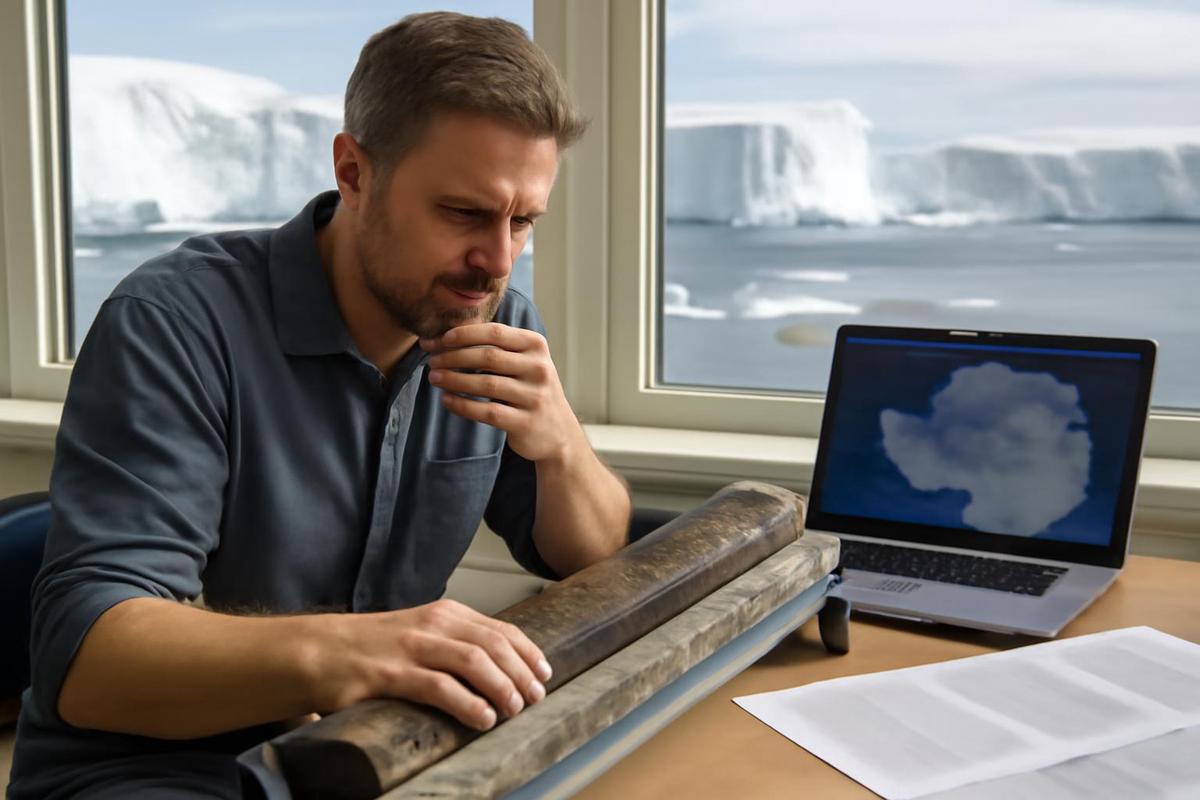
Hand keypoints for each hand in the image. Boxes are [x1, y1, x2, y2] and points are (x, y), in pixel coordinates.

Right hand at [315, 599, 551, 731]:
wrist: (314, 650)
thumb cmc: (368, 648)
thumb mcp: (418, 634)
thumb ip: (452, 644)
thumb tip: (496, 670)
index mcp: (443, 614)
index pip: (499, 628)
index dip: (527, 652)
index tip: (544, 672)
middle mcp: (431, 624)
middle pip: (493, 644)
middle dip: (521, 671)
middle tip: (535, 696)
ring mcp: (410, 647)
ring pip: (472, 661)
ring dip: (501, 686)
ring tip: (514, 708)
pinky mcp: (388, 674)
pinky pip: (438, 687)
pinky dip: (467, 703)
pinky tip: (481, 718)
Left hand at [421, 323, 586, 463]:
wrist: (557, 432)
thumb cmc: (530, 390)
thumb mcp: (524, 362)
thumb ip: (497, 347)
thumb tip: (446, 337)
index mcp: (536, 346)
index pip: (495, 332)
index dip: (465, 334)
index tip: (441, 339)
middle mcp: (538, 368)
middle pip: (488, 357)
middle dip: (454, 356)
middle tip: (432, 360)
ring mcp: (534, 396)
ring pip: (486, 384)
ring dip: (454, 380)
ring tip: (434, 378)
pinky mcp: (525, 422)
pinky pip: (487, 411)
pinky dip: (463, 405)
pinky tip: (446, 400)